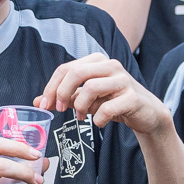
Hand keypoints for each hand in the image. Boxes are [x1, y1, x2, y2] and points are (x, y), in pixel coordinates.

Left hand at [35, 53, 169, 133]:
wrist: (146, 114)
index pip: (66, 68)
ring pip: (91, 87)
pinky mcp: (133, 97)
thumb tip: (37, 101)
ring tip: (81, 117)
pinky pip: (107, 108)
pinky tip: (99, 122)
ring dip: (80, 106)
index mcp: (97, 61)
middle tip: (58, 110)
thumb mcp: (87, 99)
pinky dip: (98, 118)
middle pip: (76, 72)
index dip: (51, 87)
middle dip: (62, 93)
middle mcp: (110, 65)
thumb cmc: (114, 103)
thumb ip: (65, 97)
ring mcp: (123, 79)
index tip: (44, 106)